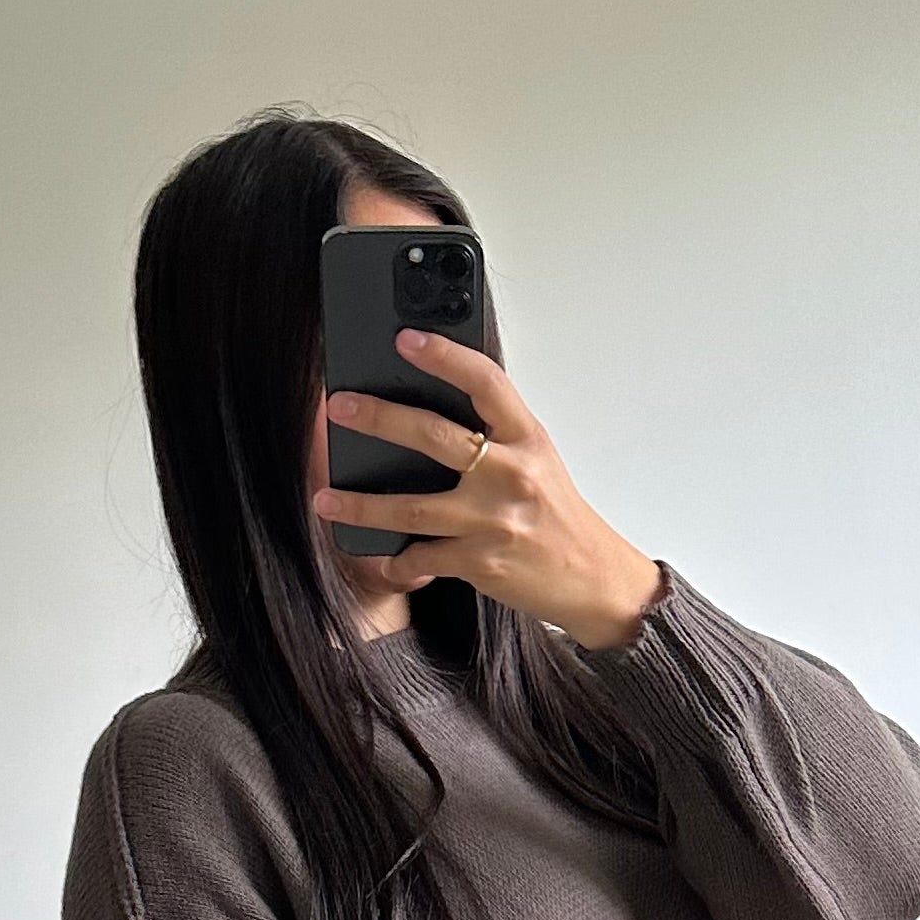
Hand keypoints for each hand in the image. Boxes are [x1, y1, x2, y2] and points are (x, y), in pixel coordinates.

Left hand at [315, 331, 663, 650]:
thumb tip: (434, 404)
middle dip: (380, 418)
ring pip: (413, 508)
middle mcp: (511, 474)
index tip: (406, 339)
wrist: (594, 579)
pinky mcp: (482, 563)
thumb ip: (495, 433)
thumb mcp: (537, 459)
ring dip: (363, 504)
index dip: (444, 356)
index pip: (485, 382)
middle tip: (340, 407)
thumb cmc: (558, 516)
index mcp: (527, 437)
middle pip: (434, 437)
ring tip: (325, 497)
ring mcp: (494, 521)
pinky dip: (398, 563)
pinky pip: (424, 559)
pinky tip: (382, 559)